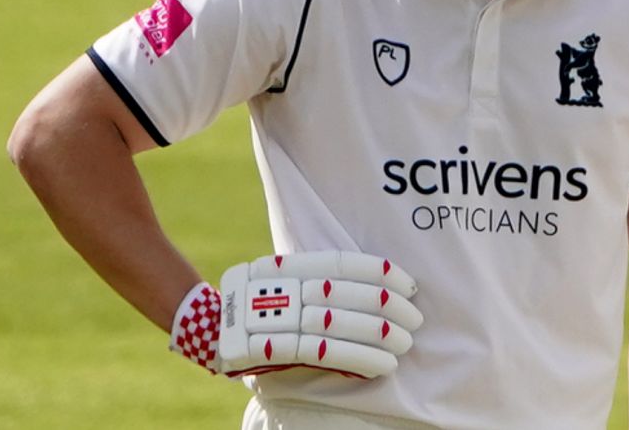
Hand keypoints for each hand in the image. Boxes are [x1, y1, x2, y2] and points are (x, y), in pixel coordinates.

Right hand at [170, 251, 422, 378]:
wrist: (212, 331)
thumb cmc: (264, 303)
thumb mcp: (287, 277)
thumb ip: (321, 276)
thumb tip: (378, 286)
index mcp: (292, 267)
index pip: (344, 265)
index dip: (380, 274)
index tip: (409, 284)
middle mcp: (286, 289)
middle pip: (348, 295)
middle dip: (389, 307)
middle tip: (416, 318)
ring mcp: (279, 319)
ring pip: (341, 325)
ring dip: (381, 335)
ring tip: (405, 342)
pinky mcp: (277, 351)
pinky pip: (327, 354)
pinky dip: (361, 358)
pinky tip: (386, 364)